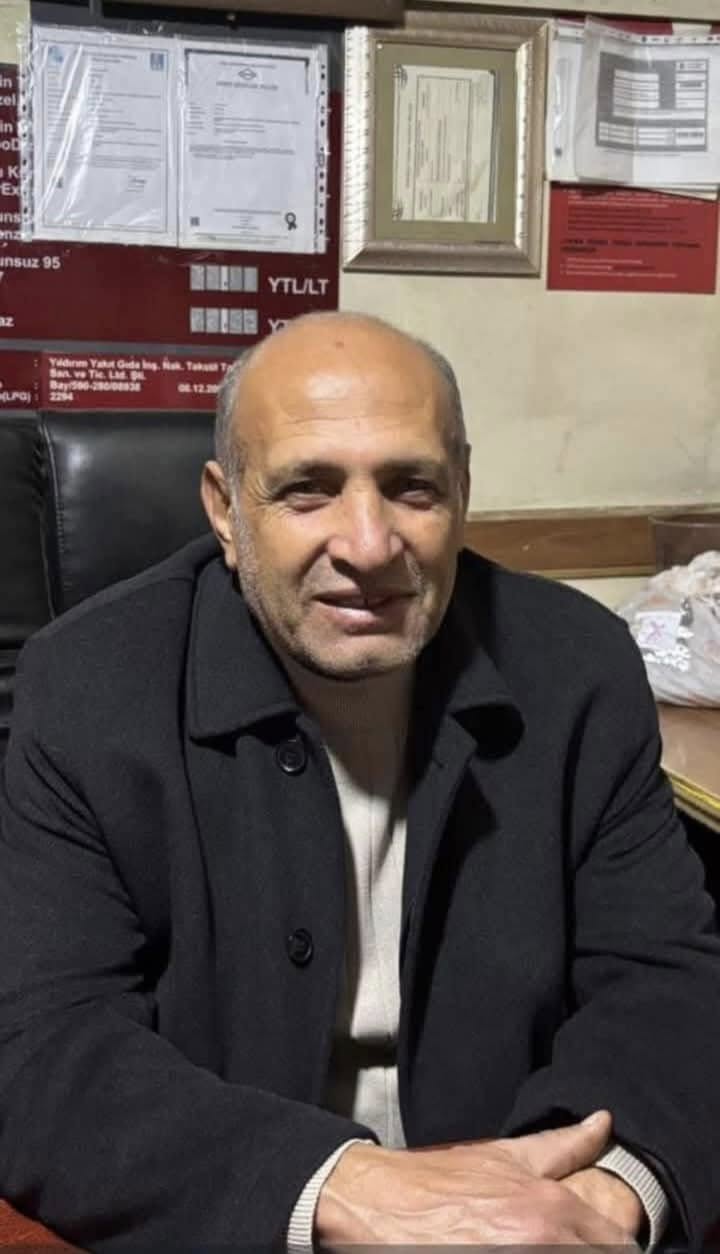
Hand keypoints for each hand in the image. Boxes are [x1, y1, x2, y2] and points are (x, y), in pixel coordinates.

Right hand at [316, 1110, 637, 1245]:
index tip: (595, 1241)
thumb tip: (604, 1124)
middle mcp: (540, 1245)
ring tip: (533, 1246)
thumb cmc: (434, 1181)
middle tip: (560, 1242)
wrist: (374, 1203)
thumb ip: (563, 1145)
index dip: (611, 1244)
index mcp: (550, 1210)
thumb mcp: (502, 1154)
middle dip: (587, 1253)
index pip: (620, 1245)